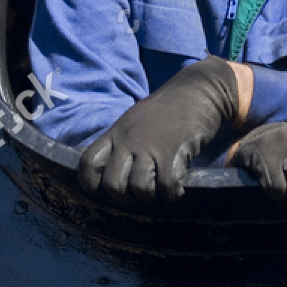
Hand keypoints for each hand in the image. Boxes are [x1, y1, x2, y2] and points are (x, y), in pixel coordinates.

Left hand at [79, 57, 237, 203]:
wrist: (197, 90)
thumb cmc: (168, 107)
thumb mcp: (135, 119)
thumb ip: (123, 141)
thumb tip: (116, 168)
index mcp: (116, 132)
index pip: (88, 163)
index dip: (92, 183)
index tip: (105, 189)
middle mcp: (128, 141)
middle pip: (111, 184)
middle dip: (124, 197)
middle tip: (138, 193)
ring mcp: (150, 147)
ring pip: (138, 188)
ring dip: (150, 196)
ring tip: (159, 190)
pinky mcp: (173, 153)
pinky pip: (166, 186)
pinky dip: (172, 193)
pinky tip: (177, 187)